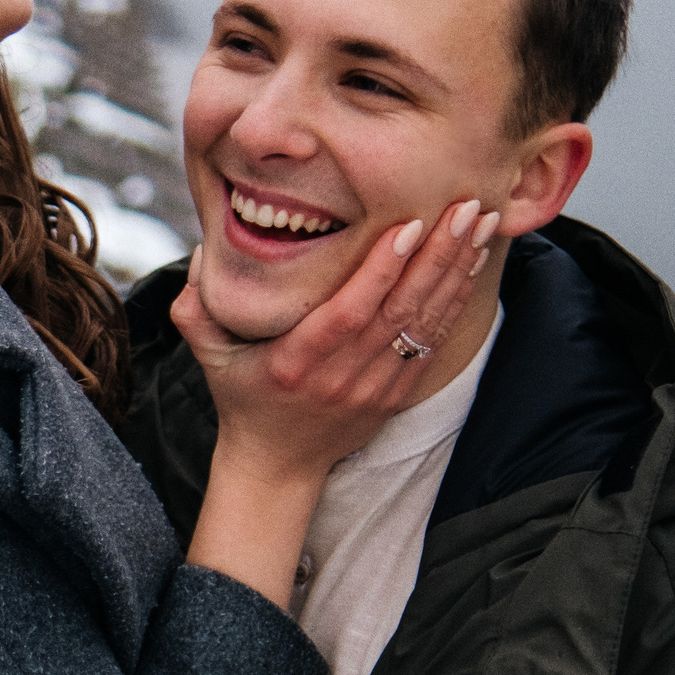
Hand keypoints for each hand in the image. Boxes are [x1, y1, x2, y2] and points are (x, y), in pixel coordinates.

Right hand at [175, 199, 493, 486]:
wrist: (277, 466)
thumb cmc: (242, 399)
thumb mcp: (209, 357)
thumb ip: (195, 308)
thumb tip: (202, 252)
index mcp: (295, 364)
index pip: (347, 315)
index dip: (379, 272)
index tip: (407, 227)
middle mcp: (340, 379)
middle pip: (398, 312)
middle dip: (436, 256)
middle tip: (465, 208)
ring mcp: (373, 389)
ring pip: (423, 325)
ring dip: (455, 272)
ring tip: (480, 224)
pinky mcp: (396, 395)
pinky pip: (431, 343)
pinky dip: (454, 301)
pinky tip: (472, 263)